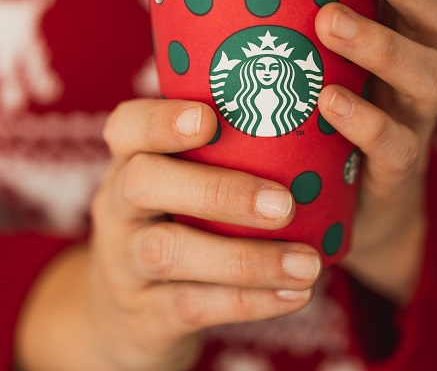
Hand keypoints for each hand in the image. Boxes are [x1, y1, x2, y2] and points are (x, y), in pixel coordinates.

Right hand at [15, 100, 321, 370]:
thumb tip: (320, 116)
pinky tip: (295, 295)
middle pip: (144, 184)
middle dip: (217, 191)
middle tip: (284, 203)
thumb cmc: (178, 226)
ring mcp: (123, 264)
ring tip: (307, 264)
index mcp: (129, 161)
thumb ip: (225, 154)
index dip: (162, 120)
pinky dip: (248, 302)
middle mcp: (116, 207)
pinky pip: (191, 306)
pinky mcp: (143, 316)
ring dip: (246, 259)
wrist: (123, 321)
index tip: (210, 118)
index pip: (128, 126)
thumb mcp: (181, 186)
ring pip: (168, 252)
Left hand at [315, 0, 436, 303]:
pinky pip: (396, 144)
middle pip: (435, 12)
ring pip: (426, 74)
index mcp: (399, 29)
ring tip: (329, 21)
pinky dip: (365, 121)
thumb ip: (280, 14)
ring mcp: (413, 118)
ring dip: (380, 43)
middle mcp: (418, 65)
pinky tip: (329, 101)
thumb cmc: (308, 114)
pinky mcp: (396, 170)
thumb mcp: (301, 56)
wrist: (334, 210)